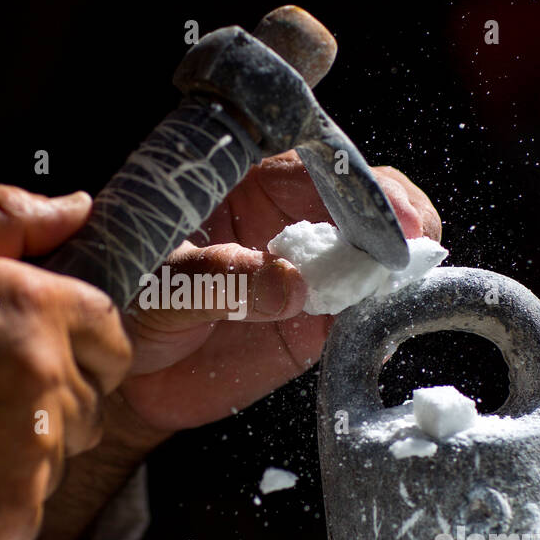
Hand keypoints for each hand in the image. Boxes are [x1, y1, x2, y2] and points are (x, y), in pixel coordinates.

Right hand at [0, 186, 131, 539]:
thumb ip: (10, 221)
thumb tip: (80, 208)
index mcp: (39, 307)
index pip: (113, 335)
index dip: (84, 347)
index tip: (43, 357)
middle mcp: (49, 376)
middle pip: (94, 400)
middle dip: (56, 399)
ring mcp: (36, 450)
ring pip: (65, 455)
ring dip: (28, 450)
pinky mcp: (14, 510)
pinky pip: (33, 504)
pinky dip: (0, 497)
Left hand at [118, 154, 440, 432]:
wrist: (127, 378)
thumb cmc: (129, 306)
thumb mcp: (160, 285)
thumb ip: (220, 278)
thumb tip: (293, 283)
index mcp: (243, 180)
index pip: (315, 160)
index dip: (360, 179)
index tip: (389, 209)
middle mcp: (284, 216)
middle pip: (362, 197)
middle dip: (398, 213)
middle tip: (413, 245)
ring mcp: (307, 267)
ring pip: (373, 249)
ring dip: (401, 262)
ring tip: (407, 283)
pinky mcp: (317, 319)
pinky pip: (365, 305)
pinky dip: (387, 309)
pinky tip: (391, 319)